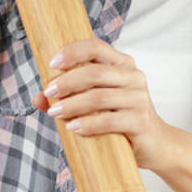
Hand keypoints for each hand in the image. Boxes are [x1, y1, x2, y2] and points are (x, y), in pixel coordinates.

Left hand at [31, 38, 177, 170]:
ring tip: (55, 112)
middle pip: (95, 72)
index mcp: (123, 64)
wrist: (155, 144)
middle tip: (49, 92)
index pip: (96, 47)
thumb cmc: (120, 119)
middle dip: (67, 81)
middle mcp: (134, 77)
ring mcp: (140, 99)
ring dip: (73, 104)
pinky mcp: (141, 121)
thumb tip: (37, 98)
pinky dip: (88, 124)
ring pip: (100, 97)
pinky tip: (73, 128)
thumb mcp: (95, 104)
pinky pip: (110, 121)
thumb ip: (67, 97)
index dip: (73, 52)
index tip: (52, 63)